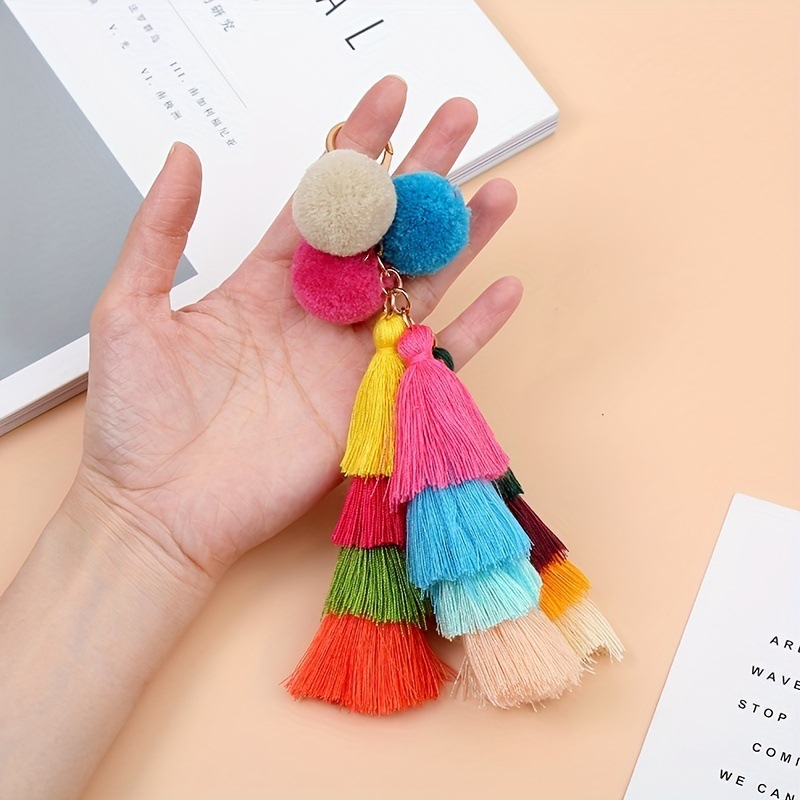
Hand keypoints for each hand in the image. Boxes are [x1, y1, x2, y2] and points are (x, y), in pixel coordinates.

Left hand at [70, 76, 521, 581]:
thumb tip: (183, 155)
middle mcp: (318, 313)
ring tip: (496, 191)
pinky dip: (472, 329)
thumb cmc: (137, 419)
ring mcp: (350, 359)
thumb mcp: (129, 312)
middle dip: (423, 177)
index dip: (358, 149)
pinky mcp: (373, 406)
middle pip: (384, 234)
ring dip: (459, 240)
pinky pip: (434, 361)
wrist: (161, 510)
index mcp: (266, 282)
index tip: (390, 98)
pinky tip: (503, 289)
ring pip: (419, 286)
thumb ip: (158, 233)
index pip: (323, 202)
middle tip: (461, 122)